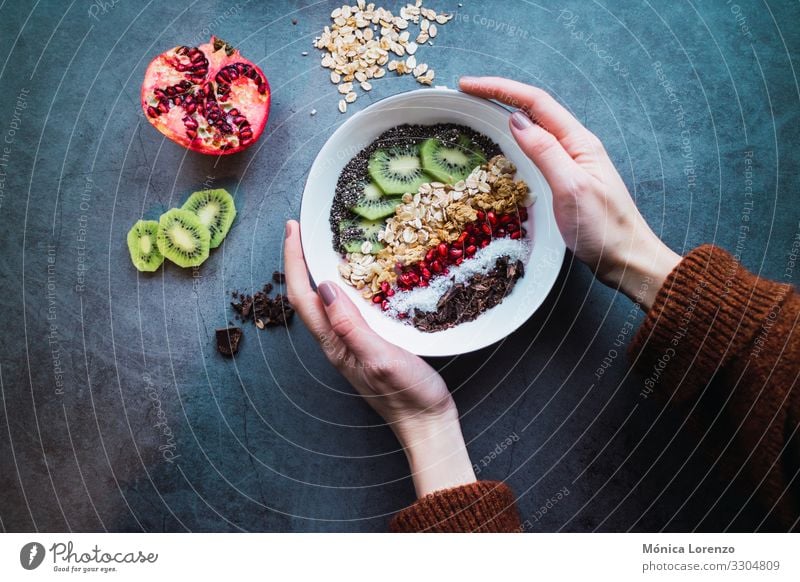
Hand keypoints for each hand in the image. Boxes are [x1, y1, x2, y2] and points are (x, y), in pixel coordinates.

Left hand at [284, 220, 475, 496]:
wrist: (427, 423)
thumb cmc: (408, 395)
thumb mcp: (381, 358)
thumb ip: (351, 326)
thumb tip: (325, 287)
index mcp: (334, 343)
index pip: (303, 297)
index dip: (294, 261)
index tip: (293, 229)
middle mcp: (336, 341)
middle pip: (307, 296)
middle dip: (300, 260)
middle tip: (303, 229)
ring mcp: (351, 343)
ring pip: (325, 301)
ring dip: (318, 270)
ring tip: (324, 244)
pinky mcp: (367, 344)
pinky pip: (346, 308)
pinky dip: (344, 284)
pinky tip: (358, 276)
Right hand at [459, 76, 680, 308]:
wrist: (626, 258)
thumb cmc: (603, 227)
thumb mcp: (571, 188)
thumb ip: (545, 152)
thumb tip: (516, 120)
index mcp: (578, 141)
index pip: (536, 102)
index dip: (500, 88)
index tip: (468, 85)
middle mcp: (575, 145)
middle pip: (534, 108)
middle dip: (500, 94)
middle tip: (466, 93)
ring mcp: (571, 162)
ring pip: (535, 127)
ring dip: (506, 112)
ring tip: (478, 110)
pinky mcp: (565, 179)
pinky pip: (537, 148)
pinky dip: (515, 138)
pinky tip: (504, 144)